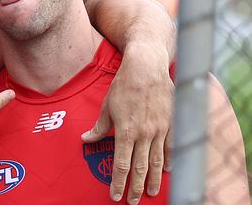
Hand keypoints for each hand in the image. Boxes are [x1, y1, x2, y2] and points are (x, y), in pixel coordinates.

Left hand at [81, 41, 173, 204]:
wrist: (147, 67)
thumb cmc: (124, 85)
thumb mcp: (107, 106)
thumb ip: (99, 127)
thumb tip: (86, 139)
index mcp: (126, 131)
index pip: (121, 164)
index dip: (118, 182)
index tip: (115, 195)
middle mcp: (145, 134)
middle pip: (140, 167)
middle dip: (135, 187)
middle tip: (132, 201)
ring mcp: (161, 129)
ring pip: (157, 161)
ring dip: (152, 179)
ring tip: (149, 193)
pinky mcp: (172, 123)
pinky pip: (172, 147)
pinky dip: (170, 161)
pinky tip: (168, 172)